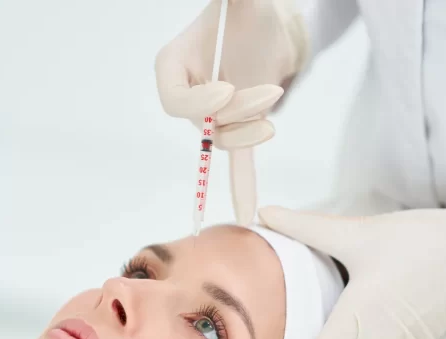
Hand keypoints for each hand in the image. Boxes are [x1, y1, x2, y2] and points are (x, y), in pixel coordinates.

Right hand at [155, 0, 308, 224]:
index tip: (228, 89)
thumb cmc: (248, 12)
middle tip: (269, 91)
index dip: (200, 104)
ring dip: (253, 128)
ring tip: (273, 97)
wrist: (270, 26)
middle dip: (239, 112)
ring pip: (227, 139)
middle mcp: (185, 95)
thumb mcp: (239, 2)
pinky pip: (235, 162)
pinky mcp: (237, 128)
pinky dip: (241, 185)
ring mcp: (210, 116)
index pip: (174, 101)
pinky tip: (247, 211)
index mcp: (171, 67)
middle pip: (205, 123)